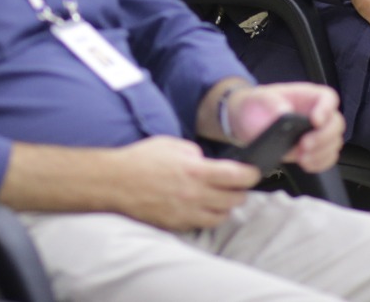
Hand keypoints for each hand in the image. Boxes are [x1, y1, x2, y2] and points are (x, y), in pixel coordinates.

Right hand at [109, 136, 259, 230]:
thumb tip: (205, 161)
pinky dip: (208, 216)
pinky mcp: (177, 225)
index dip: (251, 175)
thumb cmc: (141, 160)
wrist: (115, 182)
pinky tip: (202, 207)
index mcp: (196, 171)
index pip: (237, 177)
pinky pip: (203, 224)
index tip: (254, 172)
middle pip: (235, 199)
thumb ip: (194, 152)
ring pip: (222, 216)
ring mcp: (187, 213)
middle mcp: (195, 195)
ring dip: (226, 206)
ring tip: (220, 197)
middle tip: (236, 184)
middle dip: (239, 191)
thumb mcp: (171, 144)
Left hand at [227, 83, 343, 173]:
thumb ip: (270, 102)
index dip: (326, 109)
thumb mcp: (258, 98)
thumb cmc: (256, 105)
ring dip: (321, 153)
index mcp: (307, 96)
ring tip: (301, 158)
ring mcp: (316, 133)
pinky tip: (305, 164)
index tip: (315, 121)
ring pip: (334, 143)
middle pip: (336, 123)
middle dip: (323, 137)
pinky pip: (327, 158)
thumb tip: (285, 113)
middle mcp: (317, 113)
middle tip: (304, 145)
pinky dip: (319, 163)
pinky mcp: (312, 150)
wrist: (248, 122)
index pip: (327, 98)